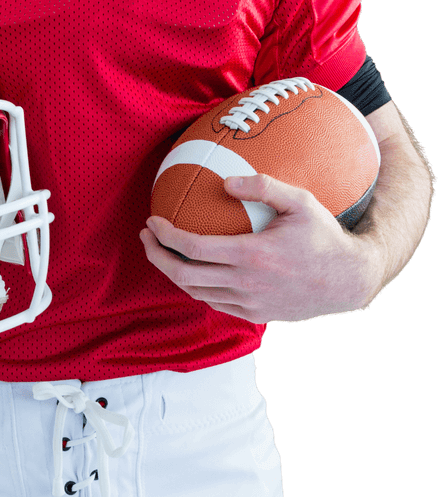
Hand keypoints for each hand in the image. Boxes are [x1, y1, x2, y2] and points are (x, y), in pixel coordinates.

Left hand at [140, 174, 381, 323]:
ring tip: (161, 251)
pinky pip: (215, 303)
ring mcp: (251, 304)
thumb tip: (226, 180)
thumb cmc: (324, 235)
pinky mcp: (257, 316)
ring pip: (196, 292)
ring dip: (172, 273)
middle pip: (184, 275)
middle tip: (146, 237)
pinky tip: (192, 270)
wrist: (349, 281)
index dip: (166, 236)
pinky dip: (197, 288)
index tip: (152, 221)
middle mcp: (247, 284)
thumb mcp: (300, 201)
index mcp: (252, 255)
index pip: (194, 248)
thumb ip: (263, 186)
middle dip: (156, 256)